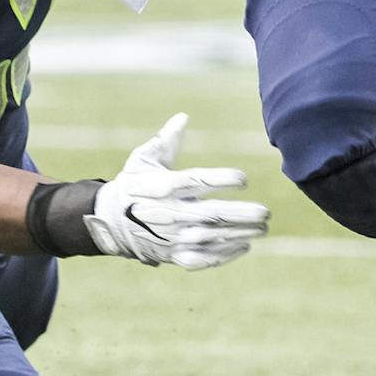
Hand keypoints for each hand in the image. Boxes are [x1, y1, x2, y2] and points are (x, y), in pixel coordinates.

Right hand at [86, 114, 268, 270]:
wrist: (109, 221)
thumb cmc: (132, 185)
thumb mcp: (143, 159)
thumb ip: (166, 140)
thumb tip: (183, 116)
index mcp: (165, 186)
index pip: (197, 182)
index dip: (222, 180)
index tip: (243, 179)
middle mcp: (171, 213)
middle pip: (212, 215)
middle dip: (241, 214)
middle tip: (265, 212)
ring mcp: (173, 237)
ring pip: (213, 238)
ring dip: (240, 233)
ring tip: (263, 227)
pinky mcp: (173, 255)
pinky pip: (203, 259)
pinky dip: (225, 255)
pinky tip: (245, 246)